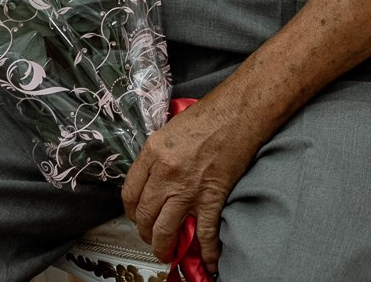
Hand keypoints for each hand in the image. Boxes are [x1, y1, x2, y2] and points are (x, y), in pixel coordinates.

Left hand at [123, 89, 267, 267]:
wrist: (241, 111)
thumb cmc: (211, 114)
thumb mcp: (171, 130)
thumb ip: (157, 156)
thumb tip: (153, 179)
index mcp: (153, 153)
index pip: (129, 193)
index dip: (130, 211)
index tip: (137, 217)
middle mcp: (165, 173)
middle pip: (143, 215)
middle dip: (145, 232)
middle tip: (151, 236)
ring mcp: (188, 187)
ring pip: (165, 230)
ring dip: (164, 247)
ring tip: (168, 252)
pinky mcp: (211, 196)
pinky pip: (204, 231)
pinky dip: (206, 250)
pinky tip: (208, 260)